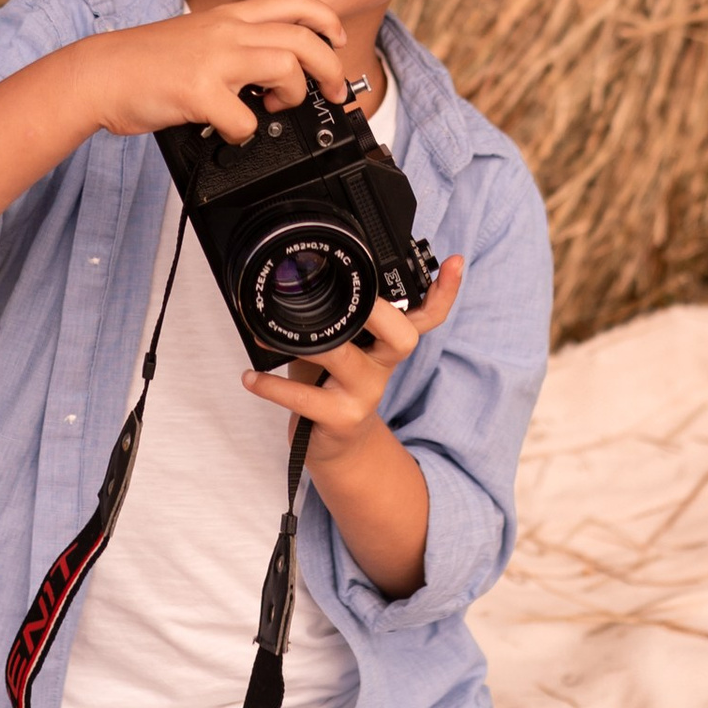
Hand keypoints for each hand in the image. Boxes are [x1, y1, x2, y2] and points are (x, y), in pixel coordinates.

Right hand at [81, 0, 357, 145]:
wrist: (98, 73)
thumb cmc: (143, 61)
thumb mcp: (196, 35)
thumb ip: (232, 44)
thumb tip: (270, 72)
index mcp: (228, 16)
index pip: (294, 1)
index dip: (327, 19)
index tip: (337, 39)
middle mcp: (227, 31)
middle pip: (304, 37)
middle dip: (329, 67)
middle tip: (330, 90)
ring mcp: (214, 60)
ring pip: (287, 66)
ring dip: (292, 94)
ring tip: (274, 107)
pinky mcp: (198, 92)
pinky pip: (244, 120)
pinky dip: (244, 134)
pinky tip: (229, 132)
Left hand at [243, 254, 465, 445]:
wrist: (333, 445)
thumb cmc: (329, 384)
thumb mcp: (337, 345)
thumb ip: (333, 317)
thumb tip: (296, 275)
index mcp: (387, 344)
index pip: (426, 316)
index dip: (444, 292)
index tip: (456, 262)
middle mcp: (384, 366)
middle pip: (402, 336)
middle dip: (380, 313)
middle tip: (352, 302)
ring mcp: (365, 395)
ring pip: (346, 359)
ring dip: (310, 345)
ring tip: (272, 337)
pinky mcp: (340, 419)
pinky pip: (305, 400)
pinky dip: (272, 387)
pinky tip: (252, 378)